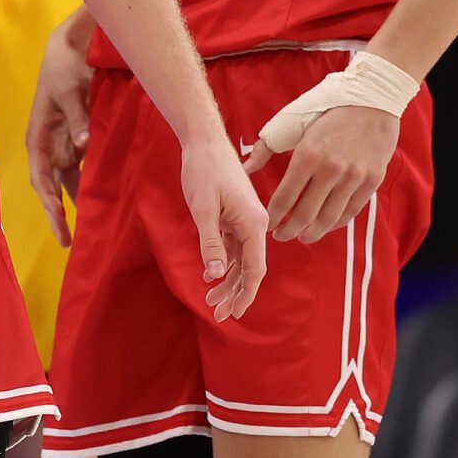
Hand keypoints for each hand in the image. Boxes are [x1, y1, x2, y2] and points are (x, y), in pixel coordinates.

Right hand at [26, 16, 93, 246]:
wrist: (73, 43)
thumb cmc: (65, 65)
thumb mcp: (68, 90)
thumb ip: (78, 118)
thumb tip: (82, 146)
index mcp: (39, 133)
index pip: (40, 175)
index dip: (48, 200)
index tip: (60, 219)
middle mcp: (49, 141)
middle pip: (51, 185)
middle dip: (57, 213)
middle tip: (68, 242)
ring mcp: (64, 138)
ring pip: (67, 178)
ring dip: (74, 201)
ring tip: (85, 229)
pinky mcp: (79, 133)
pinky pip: (82, 163)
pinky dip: (87, 181)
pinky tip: (100, 198)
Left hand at [179, 136, 266, 322]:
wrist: (204, 142)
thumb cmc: (204, 170)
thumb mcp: (202, 208)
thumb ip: (211, 242)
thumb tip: (217, 274)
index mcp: (254, 223)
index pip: (256, 268)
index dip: (246, 294)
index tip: (234, 313)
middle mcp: (255, 225)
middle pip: (250, 269)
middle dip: (236, 293)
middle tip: (219, 315)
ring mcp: (245, 222)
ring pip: (241, 260)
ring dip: (228, 282)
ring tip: (211, 302)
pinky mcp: (234, 218)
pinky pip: (233, 249)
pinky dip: (223, 264)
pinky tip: (212, 278)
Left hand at [247, 106, 397, 242]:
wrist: (373, 98)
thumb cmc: (326, 107)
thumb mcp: (291, 121)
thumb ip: (266, 147)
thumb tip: (245, 168)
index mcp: (308, 155)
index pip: (285, 198)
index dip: (273, 217)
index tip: (266, 224)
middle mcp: (332, 170)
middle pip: (306, 214)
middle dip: (289, 231)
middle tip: (280, 237)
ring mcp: (355, 177)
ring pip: (329, 219)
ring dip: (312, 233)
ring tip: (301, 236)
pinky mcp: (372, 180)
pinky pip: (351, 211)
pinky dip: (335, 223)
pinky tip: (324, 225)